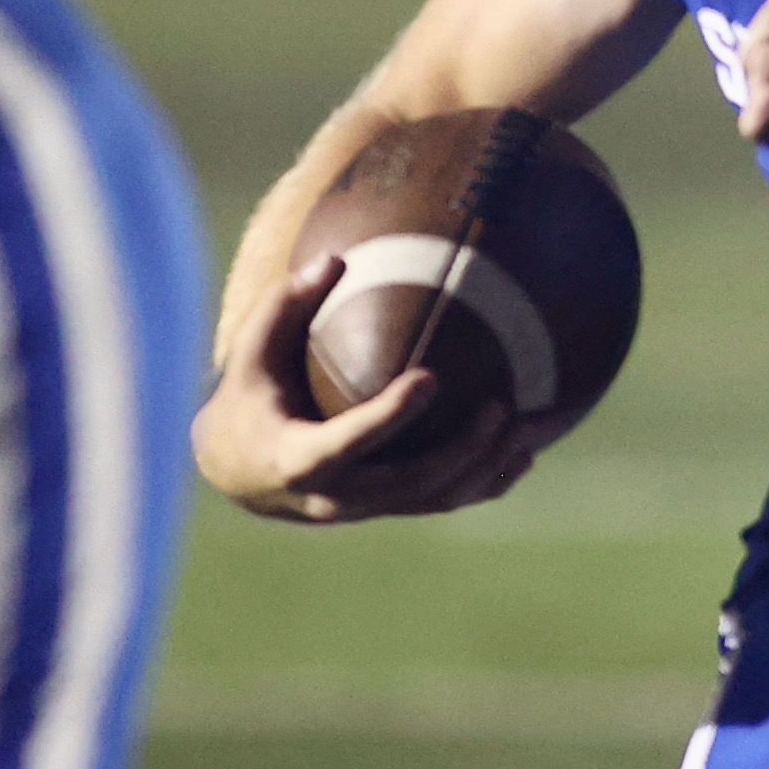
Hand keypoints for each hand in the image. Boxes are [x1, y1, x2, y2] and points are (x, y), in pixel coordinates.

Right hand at [186, 252, 546, 523]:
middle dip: (460, 450)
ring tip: (526, 427)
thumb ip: (285, 305)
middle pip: (407, 483)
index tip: (430, 380)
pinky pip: (441, 503)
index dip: (389, 416)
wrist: (241, 472)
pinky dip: (485, 483)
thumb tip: (334, 259)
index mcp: (296, 458)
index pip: (347, 442)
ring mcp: (364, 509)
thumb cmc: (248, 397)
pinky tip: (523, 455)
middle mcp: (334, 495)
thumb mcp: (251, 352)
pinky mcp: (385, 510)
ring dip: (484, 467)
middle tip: (499, 407)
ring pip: (433, 500)